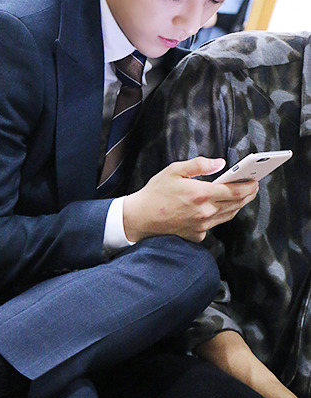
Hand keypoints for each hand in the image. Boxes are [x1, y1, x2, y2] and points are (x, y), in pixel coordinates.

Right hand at [123, 157, 257, 242]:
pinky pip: (215, 223)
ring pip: (229, 215)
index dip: (249, 185)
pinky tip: (219, 206)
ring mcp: (202, 225)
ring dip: (238, 204)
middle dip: (248, 194)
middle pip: (236, 204)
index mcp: (201, 194)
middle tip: (253, 185)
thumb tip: (220, 163)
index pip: (235, 191)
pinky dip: (221, 214)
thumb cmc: (157, 191)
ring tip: (242, 194)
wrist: (141, 217)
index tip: (255, 179)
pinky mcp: (197, 234)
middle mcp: (205, 212)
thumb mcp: (174, 170)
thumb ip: (199, 165)